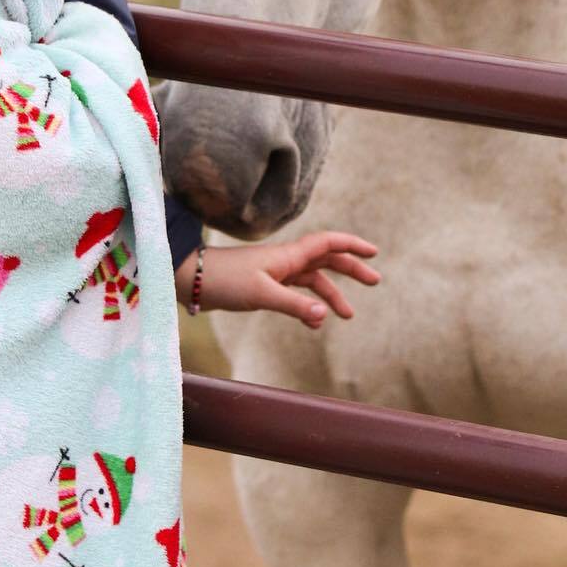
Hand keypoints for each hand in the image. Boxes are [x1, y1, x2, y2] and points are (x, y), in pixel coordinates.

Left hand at [175, 231, 379, 328]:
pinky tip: (313, 323)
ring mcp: (275, 273)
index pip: (328, 243)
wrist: (192, 280)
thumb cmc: (224, 281)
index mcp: (288, 256)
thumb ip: (294, 306)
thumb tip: (325, 316)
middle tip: (374, 282)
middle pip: (326, 260)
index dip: (352, 245)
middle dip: (350, 269)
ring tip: (348, 314)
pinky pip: (296, 293)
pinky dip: (308, 306)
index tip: (374, 253)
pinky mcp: (265, 286)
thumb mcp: (261, 295)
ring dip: (331, 294)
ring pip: (312, 280)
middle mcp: (285, 261)